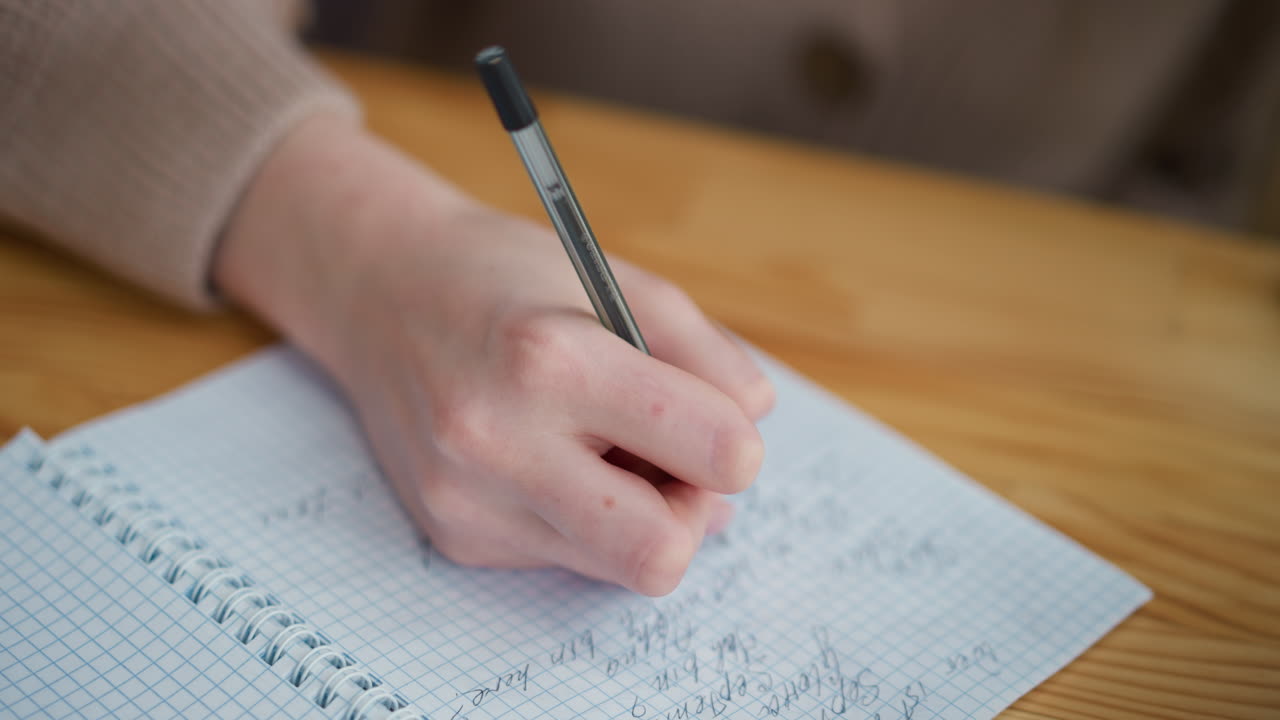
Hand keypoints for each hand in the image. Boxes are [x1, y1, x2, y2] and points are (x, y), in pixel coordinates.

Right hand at [215, 114, 773, 594]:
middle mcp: (498, 442)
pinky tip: (553, 461)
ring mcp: (468, 500)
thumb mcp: (622, 283)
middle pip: (660, 555)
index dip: (739, 445)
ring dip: (642, 519)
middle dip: (693, 513)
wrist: (379, 291)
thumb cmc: (508, 277)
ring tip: (611, 454)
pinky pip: (564, 558)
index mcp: (552, 360)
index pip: (713, 454)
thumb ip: (709, 357)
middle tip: (676, 464)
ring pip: (617, 569)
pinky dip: (585, 520)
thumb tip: (753, 430)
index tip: (720, 424)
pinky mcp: (454, 536)